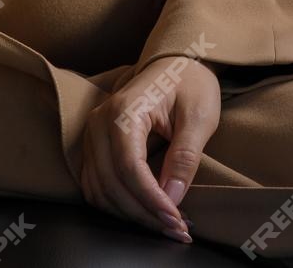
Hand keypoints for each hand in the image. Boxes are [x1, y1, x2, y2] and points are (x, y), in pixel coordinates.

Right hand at [80, 54, 221, 244]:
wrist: (177, 63)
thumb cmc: (191, 84)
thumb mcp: (200, 116)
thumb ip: (185, 156)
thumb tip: (172, 197)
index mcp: (124, 111)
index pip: (129, 167)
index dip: (150, 200)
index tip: (175, 220)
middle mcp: (99, 123)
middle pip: (111, 183)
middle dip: (143, 213)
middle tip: (175, 230)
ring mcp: (93, 134)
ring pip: (99, 190)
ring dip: (130, 214)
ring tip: (164, 225)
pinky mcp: (94, 146)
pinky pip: (96, 185)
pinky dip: (117, 205)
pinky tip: (144, 212)